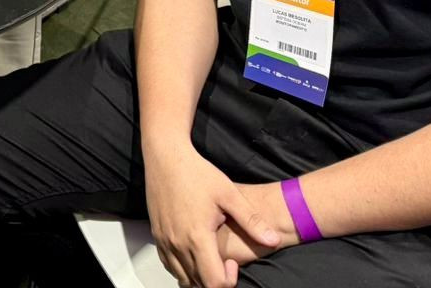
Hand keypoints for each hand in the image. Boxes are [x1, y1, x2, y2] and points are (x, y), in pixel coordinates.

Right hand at [146, 147, 281, 287]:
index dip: (229, 280)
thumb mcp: (229, 194)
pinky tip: (194, 254)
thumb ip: (252, 221)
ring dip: (199, 277)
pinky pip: (170, 266)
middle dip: (216, 280)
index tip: (233, 262)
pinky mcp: (156, 235)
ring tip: (211, 258)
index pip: (213, 282)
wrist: (165, 156)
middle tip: (225, 261)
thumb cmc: (197, 173)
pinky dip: (183, 269)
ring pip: (182, 278)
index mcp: (197, 237)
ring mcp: (164, 241)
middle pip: (198, 284)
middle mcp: (177, 244)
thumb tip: (274, 239)